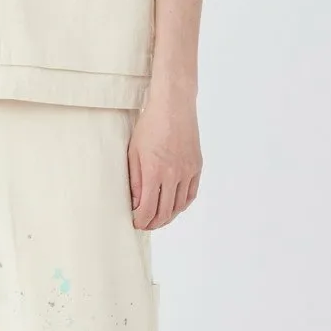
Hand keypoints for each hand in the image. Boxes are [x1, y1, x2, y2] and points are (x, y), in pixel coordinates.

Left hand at [127, 91, 201, 229]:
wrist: (174, 106)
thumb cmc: (150, 125)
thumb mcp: (134, 152)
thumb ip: (134, 180)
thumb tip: (134, 203)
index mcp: (154, 171)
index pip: (147, 209)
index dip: (141, 221)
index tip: (135, 223)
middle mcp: (173, 175)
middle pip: (164, 212)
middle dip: (152, 223)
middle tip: (144, 225)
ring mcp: (187, 171)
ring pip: (179, 206)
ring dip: (168, 217)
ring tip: (158, 219)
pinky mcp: (197, 167)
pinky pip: (190, 194)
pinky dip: (182, 205)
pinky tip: (173, 206)